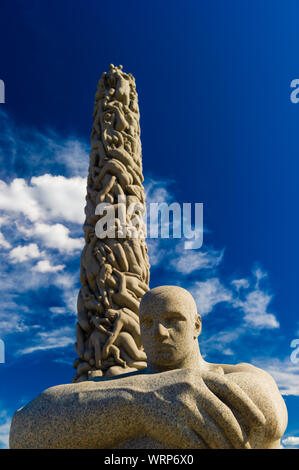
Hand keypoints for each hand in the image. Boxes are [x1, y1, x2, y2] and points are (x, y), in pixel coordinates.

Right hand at [140, 369, 264, 448]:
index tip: (260, 420)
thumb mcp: (183, 377)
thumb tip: (224, 373)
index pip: (230, 391)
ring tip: (233, 452)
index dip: (248, 406)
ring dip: (227, 447)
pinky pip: (199, 443)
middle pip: (225, 416)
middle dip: (239, 434)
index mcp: (198, 376)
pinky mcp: (175, 426)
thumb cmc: (164, 389)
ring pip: (215, 433)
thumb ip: (204, 377)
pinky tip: (213, 453)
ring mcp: (184, 407)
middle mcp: (193, 389)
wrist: (134, 399)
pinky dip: (209, 451)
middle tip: (247, 445)